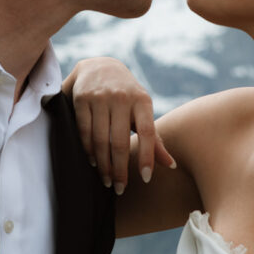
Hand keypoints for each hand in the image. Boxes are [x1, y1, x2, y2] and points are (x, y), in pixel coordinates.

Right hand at [64, 57, 174, 192]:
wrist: (99, 66)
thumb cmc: (127, 95)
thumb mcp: (143, 110)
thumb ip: (154, 138)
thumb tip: (171, 165)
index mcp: (142, 100)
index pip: (148, 133)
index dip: (147, 157)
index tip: (145, 178)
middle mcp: (122, 97)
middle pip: (120, 141)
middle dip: (120, 169)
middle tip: (120, 188)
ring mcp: (100, 97)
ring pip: (101, 139)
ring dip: (103, 164)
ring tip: (107, 180)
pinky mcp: (82, 99)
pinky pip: (84, 131)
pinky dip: (89, 150)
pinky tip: (93, 162)